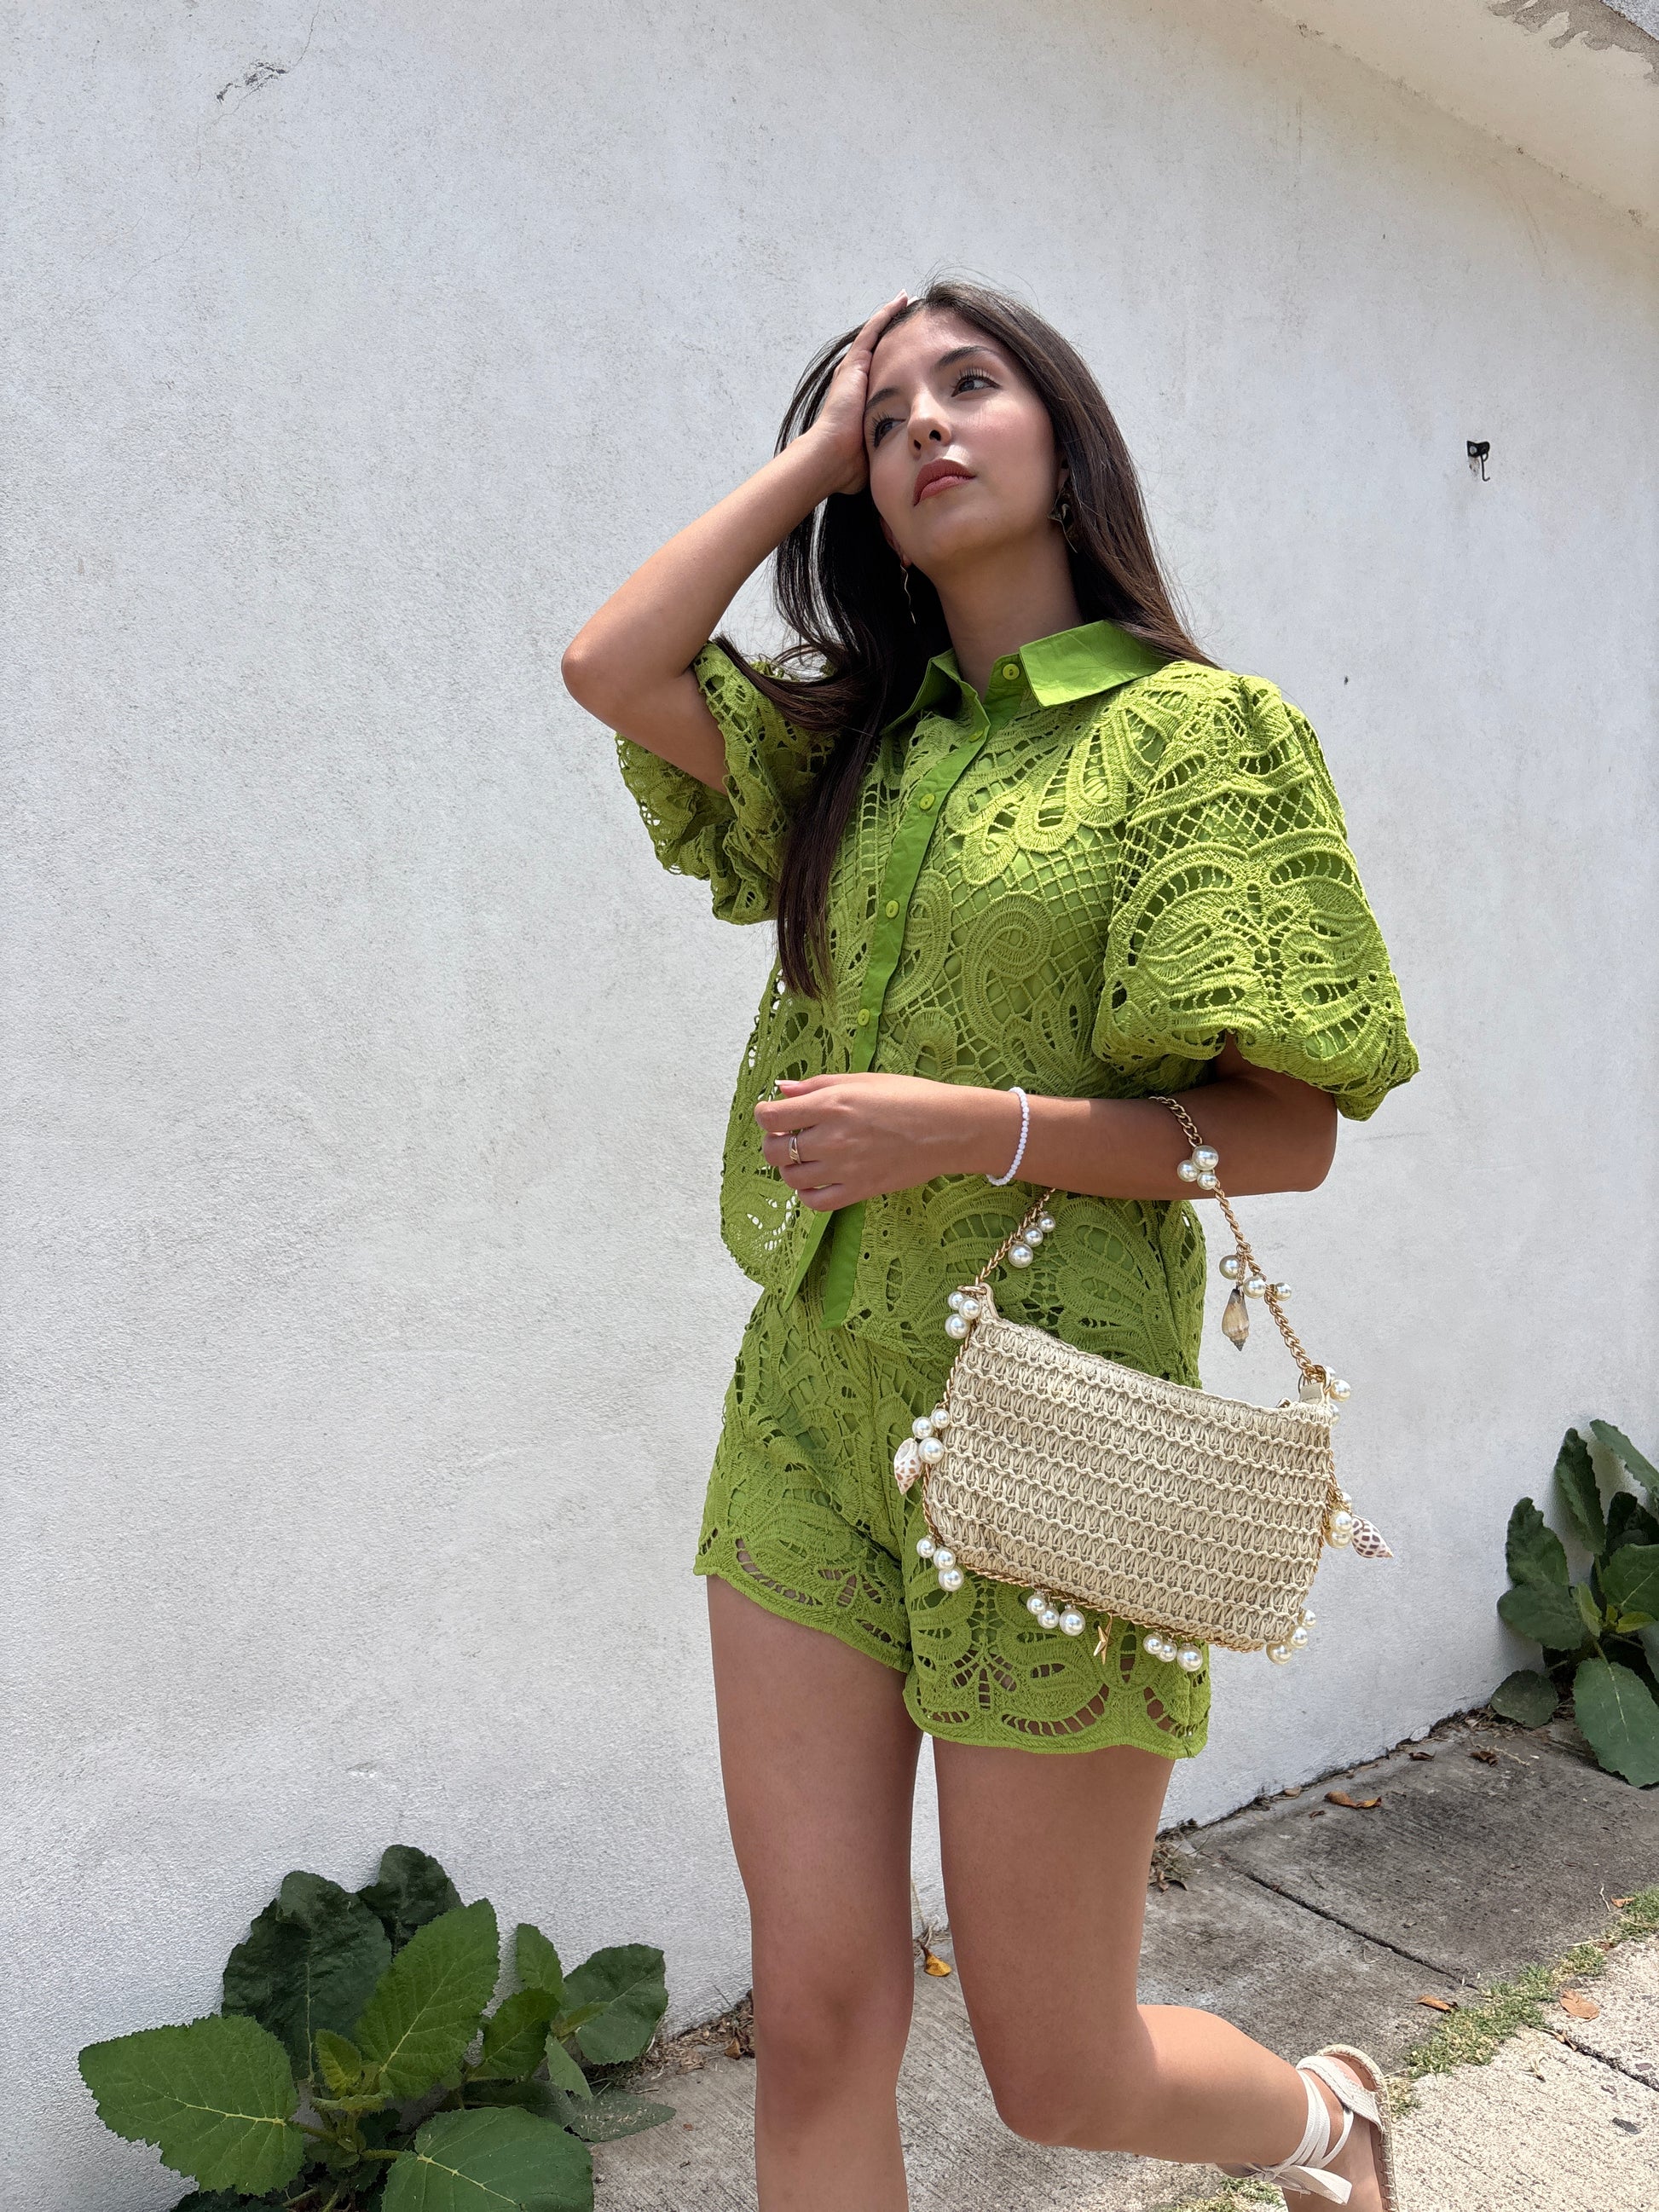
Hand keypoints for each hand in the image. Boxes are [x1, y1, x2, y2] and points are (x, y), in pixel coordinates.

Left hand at [753, 1070, 1018, 1209]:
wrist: (948, 1128)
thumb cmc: (909, 1096)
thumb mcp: (860, 1080)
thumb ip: (815, 1085)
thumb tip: (781, 1090)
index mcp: (831, 1104)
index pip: (771, 1117)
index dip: (765, 1115)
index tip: (774, 1114)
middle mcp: (832, 1138)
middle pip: (774, 1150)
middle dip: (774, 1142)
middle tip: (788, 1136)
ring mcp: (845, 1168)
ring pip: (792, 1177)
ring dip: (791, 1167)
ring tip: (807, 1156)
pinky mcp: (859, 1190)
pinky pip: (815, 1202)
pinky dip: (807, 1193)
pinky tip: (816, 1180)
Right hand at [803, 293, 909, 497]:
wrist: (830, 458)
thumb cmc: (849, 466)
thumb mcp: (874, 454)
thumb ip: (884, 453)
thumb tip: (899, 473)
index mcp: (859, 402)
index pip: (881, 376)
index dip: (896, 363)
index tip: (910, 354)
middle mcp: (854, 381)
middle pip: (880, 352)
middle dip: (896, 336)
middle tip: (914, 319)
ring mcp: (853, 370)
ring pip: (877, 336)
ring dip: (893, 318)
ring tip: (910, 301)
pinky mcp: (854, 363)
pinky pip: (874, 330)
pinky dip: (887, 313)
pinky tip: (903, 298)